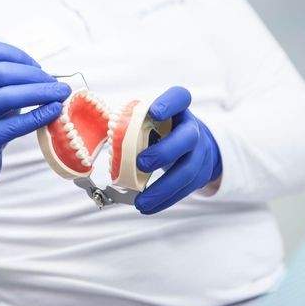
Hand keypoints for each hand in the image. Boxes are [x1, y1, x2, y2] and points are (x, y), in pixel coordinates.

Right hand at [0, 41, 70, 208]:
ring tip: (61, 94)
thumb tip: (47, 76)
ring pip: (11, 95)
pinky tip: (54, 112)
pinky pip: (16, 124)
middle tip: (58, 84)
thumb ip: (3, 81)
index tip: (39, 68)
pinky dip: (40, 115)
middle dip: (37, 76)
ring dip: (42, 92)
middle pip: (3, 72)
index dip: (19, 56)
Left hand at [134, 86, 221, 213]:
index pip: (179, 97)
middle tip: (141, 163)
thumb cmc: (162, 130)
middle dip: (164, 152)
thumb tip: (103, 134)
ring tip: (141, 202)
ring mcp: (200, 152)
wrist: (195, 144)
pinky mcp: (201, 173)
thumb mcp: (151, 120)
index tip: (155, 112)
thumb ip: (134, 123)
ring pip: (188, 170)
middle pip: (187, 138)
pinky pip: (186, 189)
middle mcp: (192, 128)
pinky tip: (149, 208)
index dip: (169, 103)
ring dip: (163, 188)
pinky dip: (166, 200)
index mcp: (179, 109)